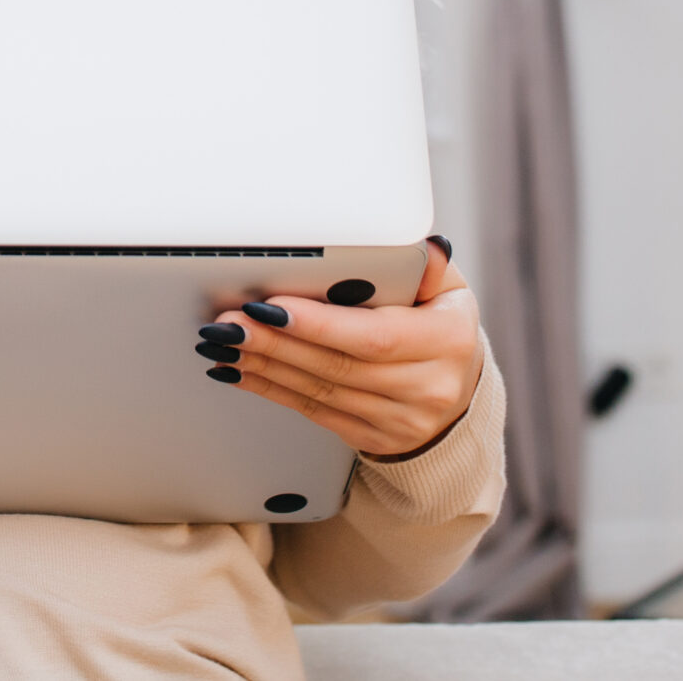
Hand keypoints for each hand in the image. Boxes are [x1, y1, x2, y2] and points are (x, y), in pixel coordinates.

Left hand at [197, 238, 481, 458]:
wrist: (458, 400)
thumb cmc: (443, 332)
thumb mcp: (449, 293)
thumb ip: (425, 267)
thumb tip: (416, 245)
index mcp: (447, 342)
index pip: (375, 336)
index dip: (319, 324)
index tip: (272, 307)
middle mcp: (426, 388)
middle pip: (337, 365)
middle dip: (276, 342)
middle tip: (231, 322)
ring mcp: (399, 420)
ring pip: (318, 391)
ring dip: (264, 365)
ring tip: (224, 342)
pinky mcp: (370, 437)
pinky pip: (312, 412)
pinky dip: (270, 388)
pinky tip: (238, 370)